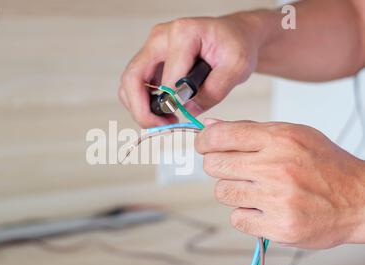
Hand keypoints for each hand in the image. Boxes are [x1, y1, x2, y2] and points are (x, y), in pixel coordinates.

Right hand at [118, 14, 265, 127]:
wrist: (233, 36)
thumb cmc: (235, 46)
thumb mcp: (237, 67)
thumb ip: (214, 90)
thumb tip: (187, 109)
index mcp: (183, 34)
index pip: (167, 77)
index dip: (173, 102)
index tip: (183, 115)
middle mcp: (160, 37)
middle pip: (132, 78)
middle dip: (142, 110)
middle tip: (161, 127)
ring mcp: (152, 48)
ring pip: (129, 84)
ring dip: (140, 108)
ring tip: (164, 121)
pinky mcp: (150, 60)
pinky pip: (136, 85)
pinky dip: (143, 103)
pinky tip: (164, 112)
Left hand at [195, 119, 364, 248]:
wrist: (360, 200)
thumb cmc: (325, 165)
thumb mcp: (293, 135)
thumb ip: (249, 130)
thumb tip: (209, 126)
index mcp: (279, 139)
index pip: (220, 136)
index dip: (204, 141)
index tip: (204, 146)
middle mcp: (276, 167)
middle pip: (214, 166)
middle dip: (217, 166)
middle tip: (233, 169)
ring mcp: (277, 199)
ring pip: (222, 193)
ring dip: (233, 191)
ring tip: (255, 189)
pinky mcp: (279, 226)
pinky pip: (237, 219)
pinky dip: (246, 214)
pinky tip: (264, 208)